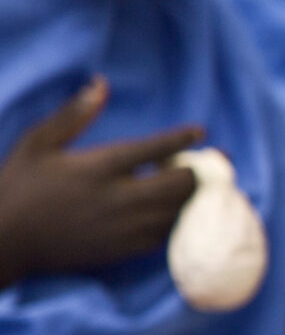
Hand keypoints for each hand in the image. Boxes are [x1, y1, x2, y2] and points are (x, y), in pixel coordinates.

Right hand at [0, 78, 198, 286]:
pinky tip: (181, 209)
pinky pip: (166, 235)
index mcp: (97, 168)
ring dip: (195, 197)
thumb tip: (101, 83)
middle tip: (213, 161)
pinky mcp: (123, 251)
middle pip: (178, 184)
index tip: (199, 132)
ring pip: (178, 212)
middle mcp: (117, 199)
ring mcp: (123, 228)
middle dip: (199, 171)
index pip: (152, 149)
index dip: (181, 140)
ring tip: (203, 183)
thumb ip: (73, 114)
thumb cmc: (18, 186)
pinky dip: (179, 221)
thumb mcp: (37, 143)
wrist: (5, 241)